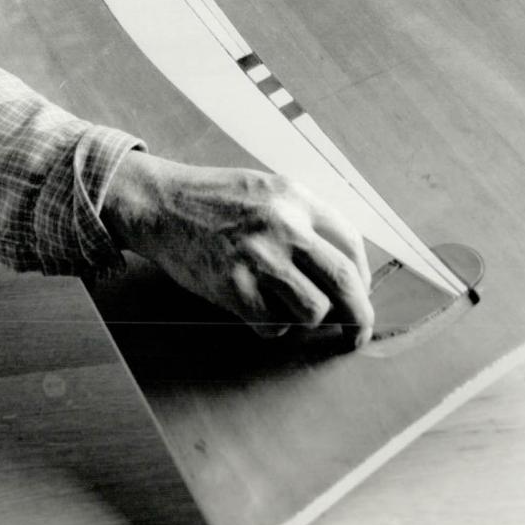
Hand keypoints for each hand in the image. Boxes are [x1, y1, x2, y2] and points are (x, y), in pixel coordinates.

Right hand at [102, 151, 373, 345]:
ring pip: (313, 310)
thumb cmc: (213, 199)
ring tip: (290, 311)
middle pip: (346, 281)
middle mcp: (284, 225)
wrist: (161, 204)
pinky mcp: (234, 287)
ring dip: (308, 319)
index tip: (360, 293)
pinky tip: (258, 312)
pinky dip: (272, 328)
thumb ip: (302, 217)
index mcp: (296, 198)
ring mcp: (259, 258)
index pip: (351, 243)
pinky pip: (274, 327)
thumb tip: (340, 264)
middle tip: (359, 334)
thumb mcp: (265, 190)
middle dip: (360, 316)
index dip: (363, 276)